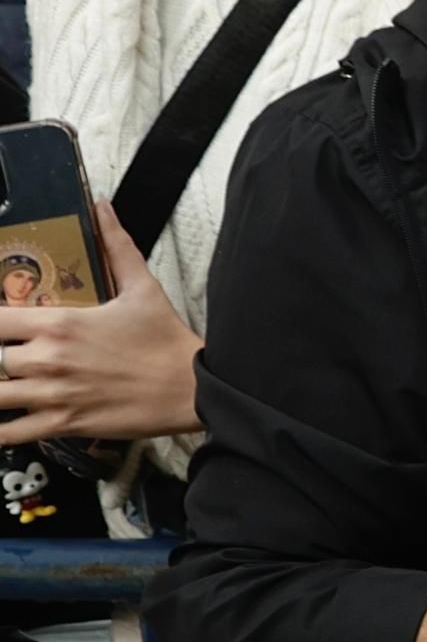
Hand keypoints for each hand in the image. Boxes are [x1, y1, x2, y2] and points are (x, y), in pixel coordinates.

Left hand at [0, 207, 199, 445]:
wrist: (193, 388)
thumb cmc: (166, 341)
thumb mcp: (142, 287)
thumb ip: (116, 246)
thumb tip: (103, 209)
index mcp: (61, 322)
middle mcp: (49, 358)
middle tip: (4, 354)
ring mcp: (53, 394)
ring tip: (2, 383)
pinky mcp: (63, 424)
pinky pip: (10, 433)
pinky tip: (0, 422)